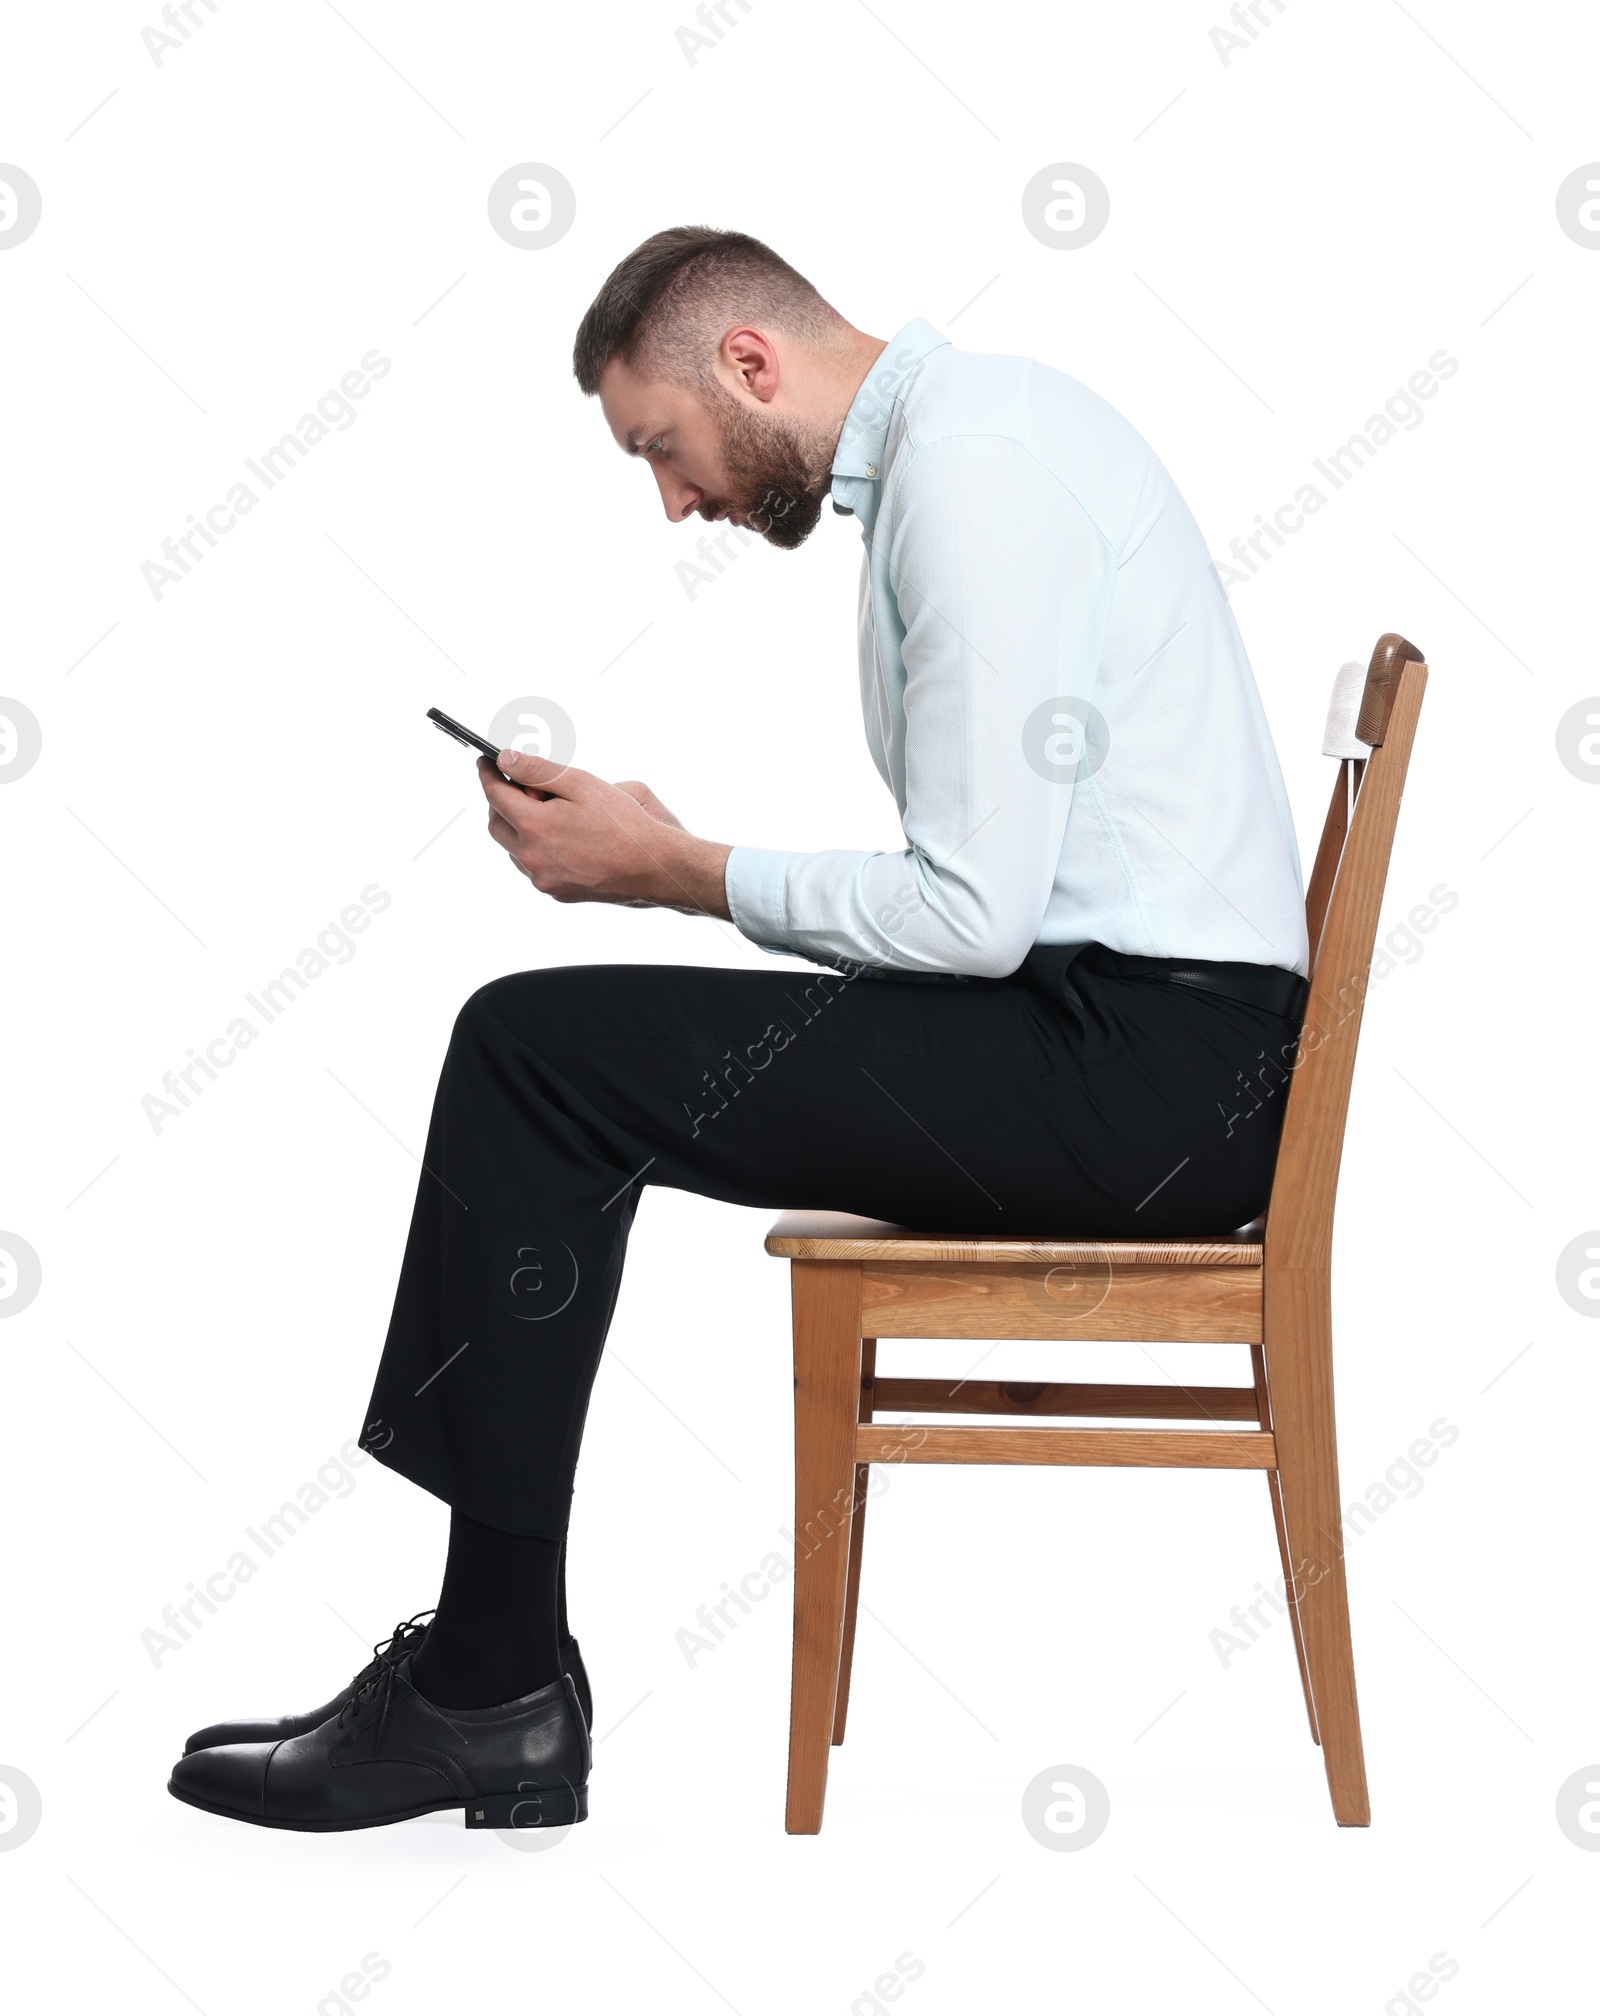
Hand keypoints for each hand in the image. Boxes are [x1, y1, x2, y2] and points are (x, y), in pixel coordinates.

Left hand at [479, 752, 731, 916]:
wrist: (654, 867)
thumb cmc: (625, 824)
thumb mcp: (582, 784)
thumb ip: (538, 771)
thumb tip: (506, 759)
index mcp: (535, 827)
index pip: (495, 795)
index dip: (488, 774)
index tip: (486, 762)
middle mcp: (532, 857)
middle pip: (496, 824)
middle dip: (499, 801)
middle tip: (518, 784)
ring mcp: (543, 879)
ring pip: (513, 849)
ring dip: (518, 827)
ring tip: (548, 811)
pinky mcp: (556, 892)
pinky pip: (533, 867)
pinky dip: (535, 848)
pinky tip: (560, 837)